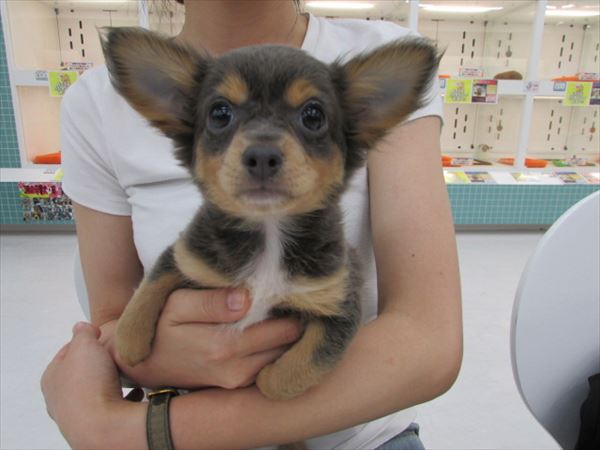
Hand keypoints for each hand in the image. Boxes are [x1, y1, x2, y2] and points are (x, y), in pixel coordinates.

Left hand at [41, 322, 125, 447]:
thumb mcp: (85, 344)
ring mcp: (77, 414)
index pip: (65, 353)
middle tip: (112, 353)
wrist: (102, 426)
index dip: (83, 340)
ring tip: (125, 373)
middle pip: (80, 373)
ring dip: (108, 382)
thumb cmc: (89, 383)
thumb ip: (82, 332)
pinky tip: (135, 392)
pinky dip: (122, 398)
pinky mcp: (97, 425)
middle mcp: (60, 399)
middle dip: (96, 363)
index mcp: (51, 378)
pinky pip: (112, 407)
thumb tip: (81, 327)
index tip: (99, 335)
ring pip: (95, 391)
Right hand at [107, 288, 302, 388]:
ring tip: (279, 308)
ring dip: (286, 334)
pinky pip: (270, 365)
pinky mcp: (239, 385)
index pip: (284, 328)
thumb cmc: (160, 325)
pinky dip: (275, 347)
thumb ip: (211, 302)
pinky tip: (267, 327)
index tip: (290, 287)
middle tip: (289, 296)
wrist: (143, 362)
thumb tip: (246, 298)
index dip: (291, 306)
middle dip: (293, 319)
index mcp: (224, 346)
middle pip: (289, 343)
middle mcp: (237, 370)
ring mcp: (239, 381)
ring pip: (283, 355)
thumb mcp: (177, 304)